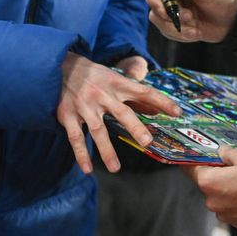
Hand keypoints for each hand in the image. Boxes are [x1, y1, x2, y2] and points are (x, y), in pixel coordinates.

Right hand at [56, 53, 179, 174]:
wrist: (59, 65)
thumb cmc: (93, 75)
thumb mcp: (114, 78)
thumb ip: (133, 95)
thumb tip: (154, 111)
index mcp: (117, 83)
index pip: (144, 92)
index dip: (161, 101)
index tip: (177, 112)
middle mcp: (103, 94)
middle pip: (122, 112)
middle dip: (135, 127)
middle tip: (147, 142)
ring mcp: (85, 105)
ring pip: (98, 130)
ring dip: (107, 150)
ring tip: (116, 168)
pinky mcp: (68, 115)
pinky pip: (75, 137)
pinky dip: (81, 154)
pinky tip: (87, 169)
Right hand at [145, 0, 236, 42]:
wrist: (231, 19)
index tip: (163, 7)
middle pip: (151, 0)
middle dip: (169, 13)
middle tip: (188, 17)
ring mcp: (169, 3)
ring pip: (156, 17)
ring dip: (176, 24)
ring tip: (194, 24)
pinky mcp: (171, 19)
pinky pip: (165, 29)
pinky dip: (180, 33)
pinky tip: (195, 31)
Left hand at [188, 145, 236, 229]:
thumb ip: (228, 154)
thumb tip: (221, 152)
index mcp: (209, 182)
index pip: (191, 169)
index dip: (193, 161)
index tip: (194, 156)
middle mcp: (211, 201)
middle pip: (207, 183)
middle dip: (217, 175)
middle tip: (232, 166)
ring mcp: (223, 214)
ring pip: (219, 196)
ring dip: (227, 189)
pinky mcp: (234, 222)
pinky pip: (230, 207)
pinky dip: (235, 200)